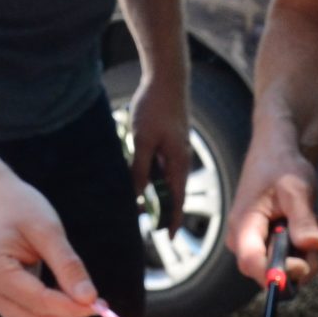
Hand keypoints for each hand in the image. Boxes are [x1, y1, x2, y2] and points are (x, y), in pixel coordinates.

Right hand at [0, 166, 97, 316]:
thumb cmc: (18, 207)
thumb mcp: (47, 229)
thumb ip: (68, 265)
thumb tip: (90, 299)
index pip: (40, 303)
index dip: (73, 307)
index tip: (102, 304)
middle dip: (68, 316)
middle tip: (98, 302)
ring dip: (62, 315)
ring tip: (84, 295)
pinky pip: (29, 315)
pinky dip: (51, 310)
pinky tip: (67, 293)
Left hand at [125, 68, 192, 232]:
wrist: (166, 78)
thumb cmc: (155, 107)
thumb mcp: (142, 140)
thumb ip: (139, 169)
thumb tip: (137, 195)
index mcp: (178, 163)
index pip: (178, 200)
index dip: (174, 220)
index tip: (170, 238)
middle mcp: (180, 159)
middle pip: (172, 192)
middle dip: (161, 210)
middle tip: (146, 224)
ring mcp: (175, 150)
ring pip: (164, 178)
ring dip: (154, 192)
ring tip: (139, 206)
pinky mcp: (169, 141)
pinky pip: (160, 165)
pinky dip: (151, 176)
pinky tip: (138, 178)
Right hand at [225, 126, 317, 285]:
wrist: (276, 154)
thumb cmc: (282, 167)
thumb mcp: (297, 190)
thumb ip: (304, 219)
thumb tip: (313, 245)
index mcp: (243, 227)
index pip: (252, 264)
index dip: (275, 274)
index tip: (302, 266)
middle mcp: (243, 241)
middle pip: (269, 272)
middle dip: (297, 261)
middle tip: (314, 234)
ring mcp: (254, 244)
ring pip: (281, 268)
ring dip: (303, 253)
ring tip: (307, 221)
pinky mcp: (265, 244)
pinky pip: (285, 259)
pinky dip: (301, 249)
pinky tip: (303, 226)